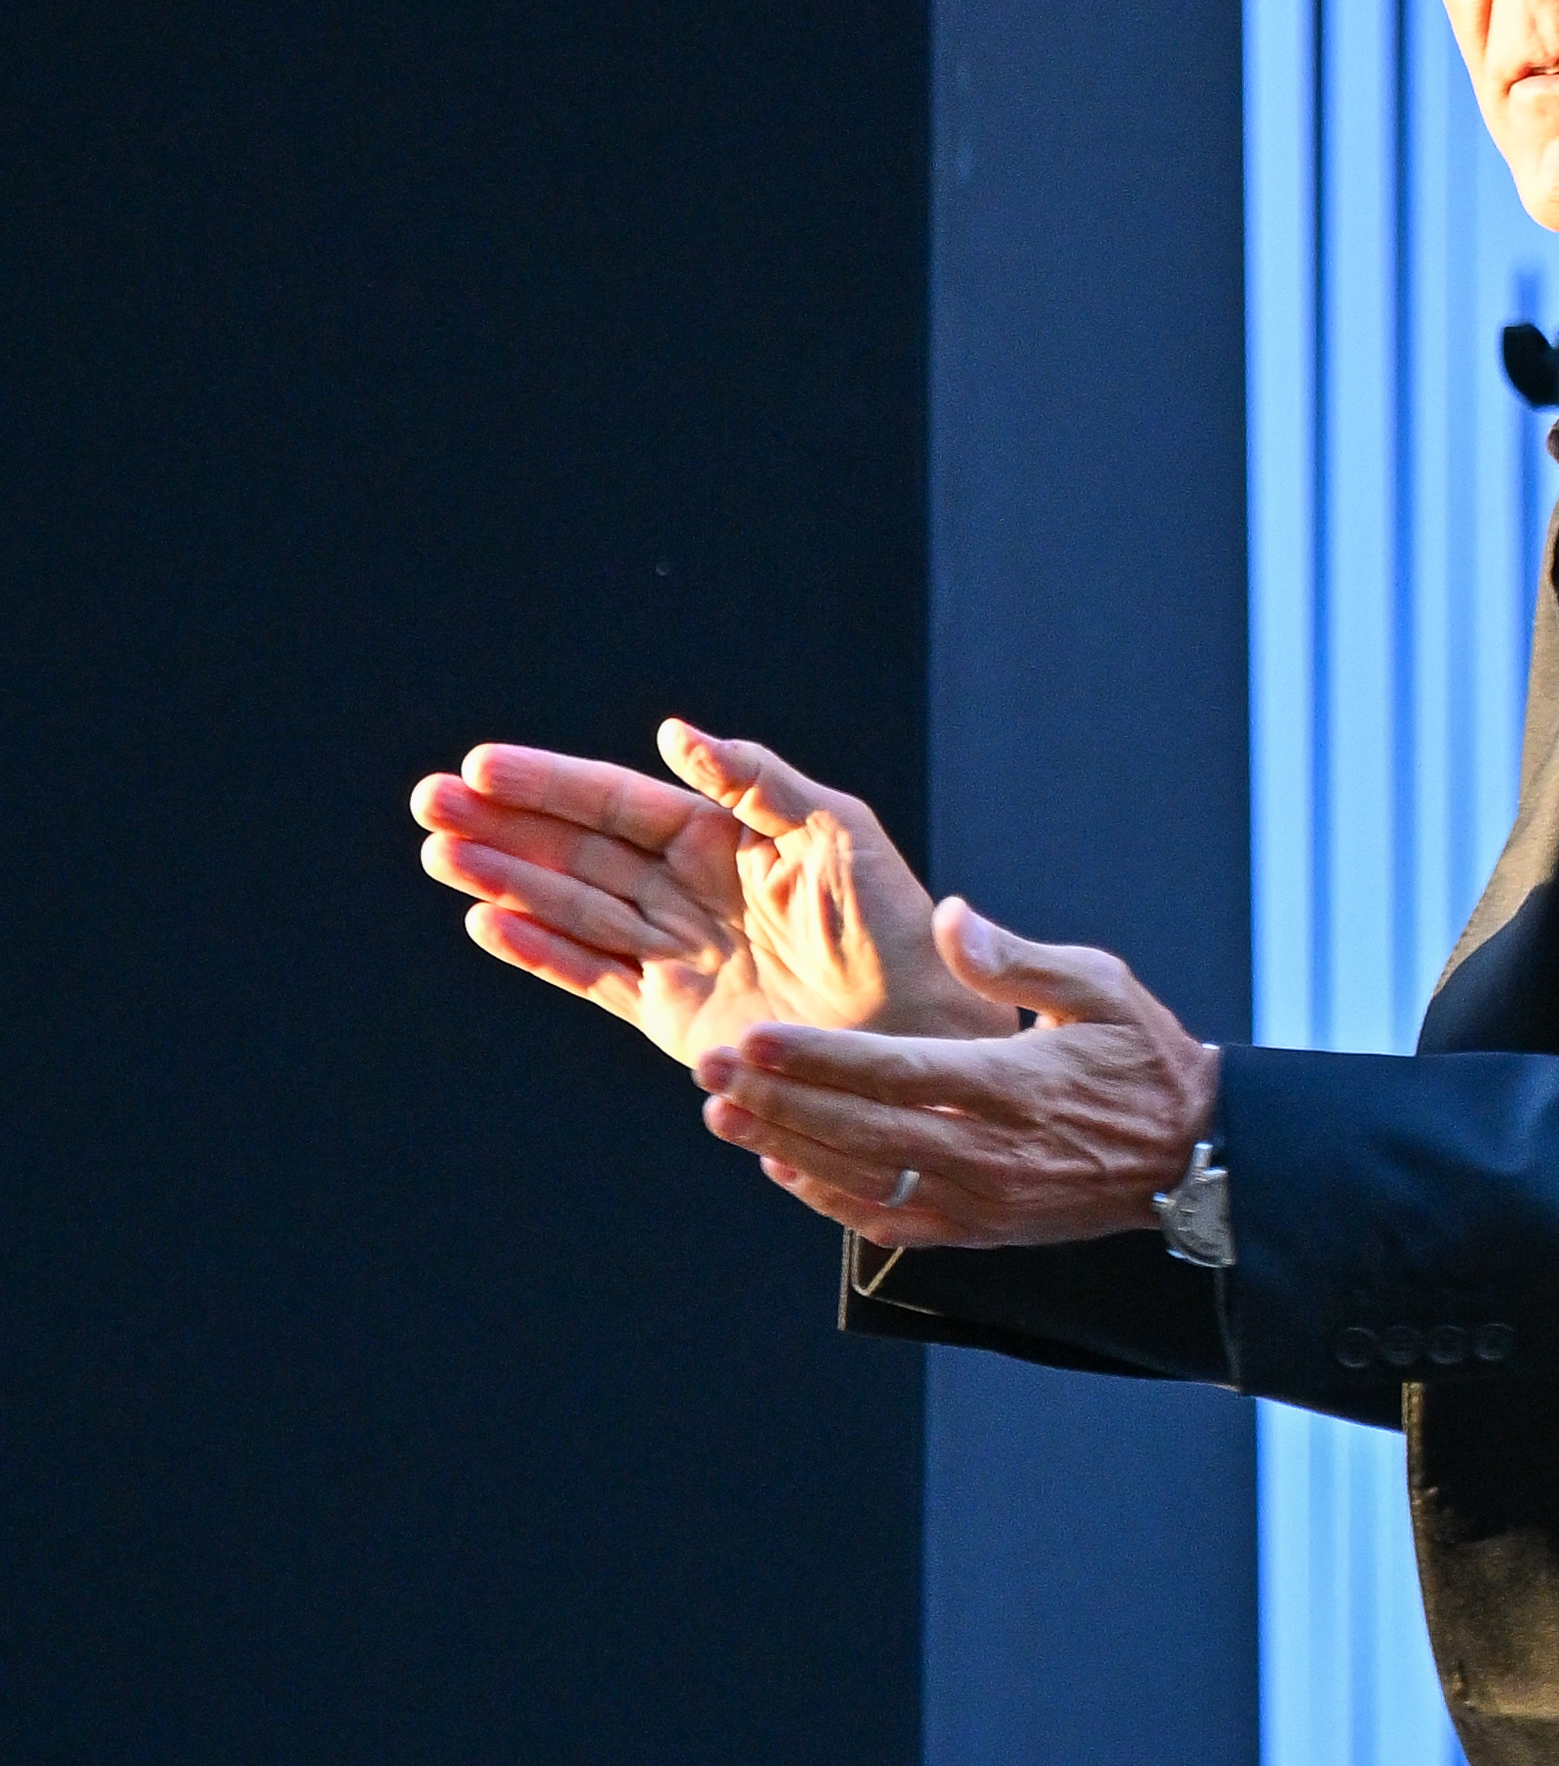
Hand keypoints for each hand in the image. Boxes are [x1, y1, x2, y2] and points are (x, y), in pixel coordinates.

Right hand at [411, 722, 992, 1064]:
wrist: (922, 1033)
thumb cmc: (897, 925)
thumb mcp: (835, 832)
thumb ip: (755, 781)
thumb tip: (671, 732)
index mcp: (724, 839)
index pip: (619, 803)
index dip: (551, 783)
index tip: (481, 765)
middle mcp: (688, 891)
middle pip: (578, 851)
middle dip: (504, 825)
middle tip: (428, 804)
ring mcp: (674, 954)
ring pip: (571, 909)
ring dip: (504, 880)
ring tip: (438, 853)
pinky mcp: (670, 1016)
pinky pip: (591, 975)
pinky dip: (539, 952)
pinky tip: (486, 922)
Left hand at [696, 904, 1220, 1251]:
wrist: (1194, 1155)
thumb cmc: (1144, 1058)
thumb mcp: (1100, 986)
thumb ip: (1015, 956)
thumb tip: (949, 917)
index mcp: (1014, 1086)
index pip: (895, 1072)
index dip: (817, 1059)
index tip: (752, 1039)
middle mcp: (990, 1152)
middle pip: (861, 1131)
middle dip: (778, 1102)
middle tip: (709, 1074)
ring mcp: (982, 1199)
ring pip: (863, 1179)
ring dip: (786, 1149)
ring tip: (723, 1116)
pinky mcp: (980, 1229)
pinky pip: (890, 1221)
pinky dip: (830, 1200)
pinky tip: (783, 1169)